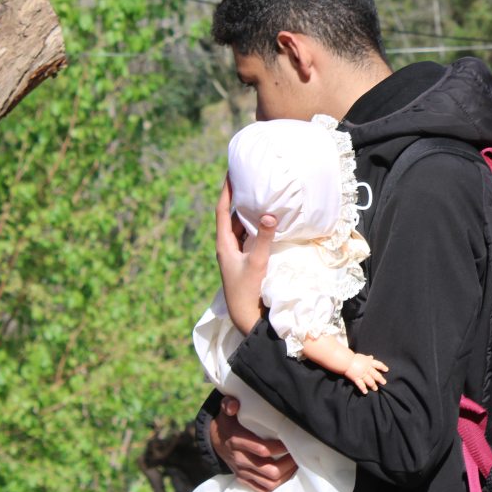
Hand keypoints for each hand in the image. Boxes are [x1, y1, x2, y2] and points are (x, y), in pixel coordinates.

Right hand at [210, 396, 297, 491]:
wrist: (216, 439)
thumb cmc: (228, 422)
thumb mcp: (226, 411)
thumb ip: (229, 404)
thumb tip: (233, 405)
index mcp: (237, 441)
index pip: (262, 450)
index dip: (280, 448)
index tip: (291, 442)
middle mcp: (240, 459)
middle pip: (269, 470)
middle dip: (288, 464)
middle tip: (298, 455)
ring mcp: (242, 472)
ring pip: (268, 482)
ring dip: (286, 476)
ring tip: (296, 465)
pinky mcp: (244, 480)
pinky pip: (262, 490)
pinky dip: (276, 487)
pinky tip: (287, 477)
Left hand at [215, 177, 275, 333]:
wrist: (245, 317)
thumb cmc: (248, 290)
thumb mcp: (258, 262)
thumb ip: (264, 238)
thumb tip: (269, 214)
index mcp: (224, 244)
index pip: (223, 211)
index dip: (226, 191)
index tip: (230, 174)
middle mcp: (227, 246)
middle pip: (230, 216)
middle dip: (238, 198)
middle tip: (247, 179)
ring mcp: (235, 254)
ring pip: (240, 227)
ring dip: (247, 212)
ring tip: (257, 194)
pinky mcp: (244, 260)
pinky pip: (247, 236)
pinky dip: (254, 226)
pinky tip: (265, 220)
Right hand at [344, 353, 388, 393]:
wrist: (346, 361)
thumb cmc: (353, 358)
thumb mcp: (362, 357)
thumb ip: (367, 358)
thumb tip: (371, 357)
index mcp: (368, 362)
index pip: (378, 364)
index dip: (382, 367)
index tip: (386, 370)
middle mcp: (367, 369)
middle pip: (375, 374)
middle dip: (380, 379)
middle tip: (384, 382)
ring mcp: (362, 374)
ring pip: (369, 381)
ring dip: (373, 385)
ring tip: (375, 389)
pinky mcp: (356, 378)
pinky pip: (360, 384)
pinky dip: (363, 388)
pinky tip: (365, 392)